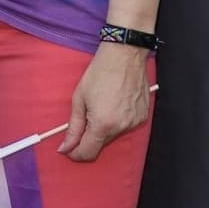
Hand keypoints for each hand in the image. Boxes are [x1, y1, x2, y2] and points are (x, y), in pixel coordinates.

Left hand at [58, 41, 150, 161]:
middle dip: (89, 137)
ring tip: (103, 104)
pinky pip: (125, 126)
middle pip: (100, 145)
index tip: (69, 147)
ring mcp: (134, 122)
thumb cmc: (101, 72)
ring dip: (104, 128)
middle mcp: (121, 127)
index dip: (75, 153)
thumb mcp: (79, 99)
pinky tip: (116, 103)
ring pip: (113, 136)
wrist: (125, 54)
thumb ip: (73, 128)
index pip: (87, 153)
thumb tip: (66, 148)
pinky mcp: (143, 116)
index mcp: (103, 124)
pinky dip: (118, 121)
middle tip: (86, 116)